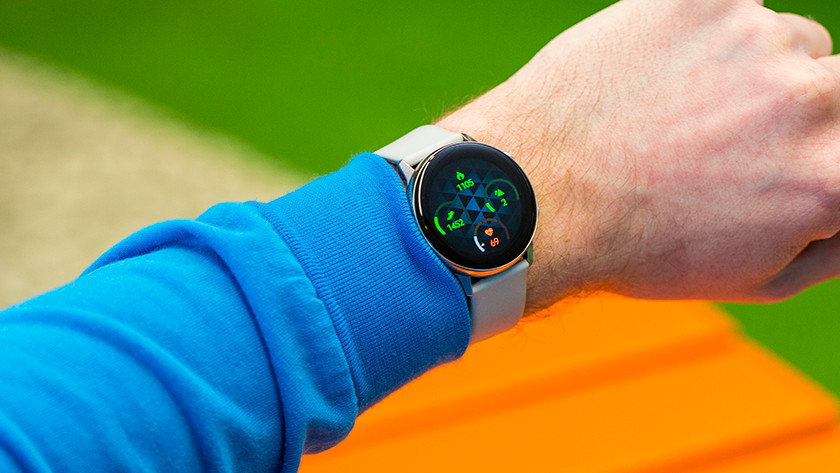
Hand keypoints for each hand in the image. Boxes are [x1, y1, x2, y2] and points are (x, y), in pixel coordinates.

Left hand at [437, 0, 839, 309]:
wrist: (537, 195)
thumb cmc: (636, 247)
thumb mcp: (754, 277)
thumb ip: (835, 240)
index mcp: (833, 178)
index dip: (826, 154)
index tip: (786, 157)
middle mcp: (811, 101)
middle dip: (810, 108)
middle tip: (742, 132)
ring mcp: (756, 40)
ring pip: (791, 43)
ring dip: (754, 71)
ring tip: (676, 113)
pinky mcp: (705, 1)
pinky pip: (736, 9)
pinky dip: (707, 36)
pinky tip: (657, 74)